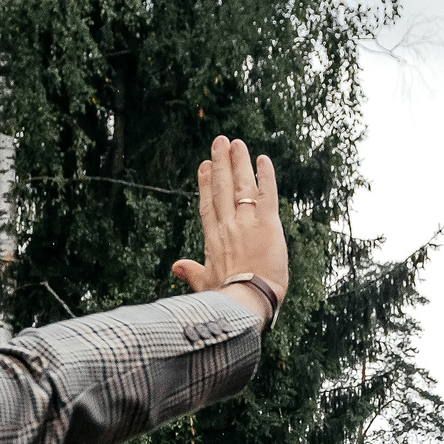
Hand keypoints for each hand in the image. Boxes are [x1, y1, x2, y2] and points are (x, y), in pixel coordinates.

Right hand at [169, 135, 288, 319]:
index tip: (204, 166)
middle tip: (220, 142)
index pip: (208, 205)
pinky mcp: (267, 224)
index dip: (205, 184)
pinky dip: (266, 175)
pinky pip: (267, 193)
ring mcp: (246, 222)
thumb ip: (192, 273)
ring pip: (242, 185)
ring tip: (237, 143)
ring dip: (239, 162)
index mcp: (212, 239)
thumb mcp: (206, 284)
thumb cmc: (226, 298)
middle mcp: (227, 225)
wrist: (246, 301)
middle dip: (221, 163)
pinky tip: (263, 159)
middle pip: (222, 188)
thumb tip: (176, 267)